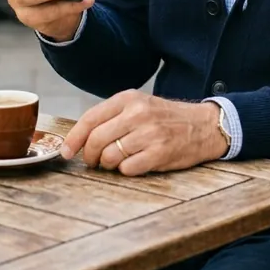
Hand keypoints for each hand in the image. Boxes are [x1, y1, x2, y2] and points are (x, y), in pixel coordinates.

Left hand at [61, 91, 227, 175]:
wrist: (203, 125)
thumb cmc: (165, 118)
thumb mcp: (139, 105)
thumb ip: (112, 117)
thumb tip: (79, 138)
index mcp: (128, 99)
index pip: (90, 119)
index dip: (74, 138)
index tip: (66, 152)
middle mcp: (138, 114)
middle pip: (96, 140)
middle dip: (89, 156)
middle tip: (93, 162)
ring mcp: (149, 133)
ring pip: (110, 156)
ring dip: (109, 164)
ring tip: (118, 161)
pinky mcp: (160, 153)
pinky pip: (127, 169)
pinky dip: (126, 171)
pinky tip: (135, 164)